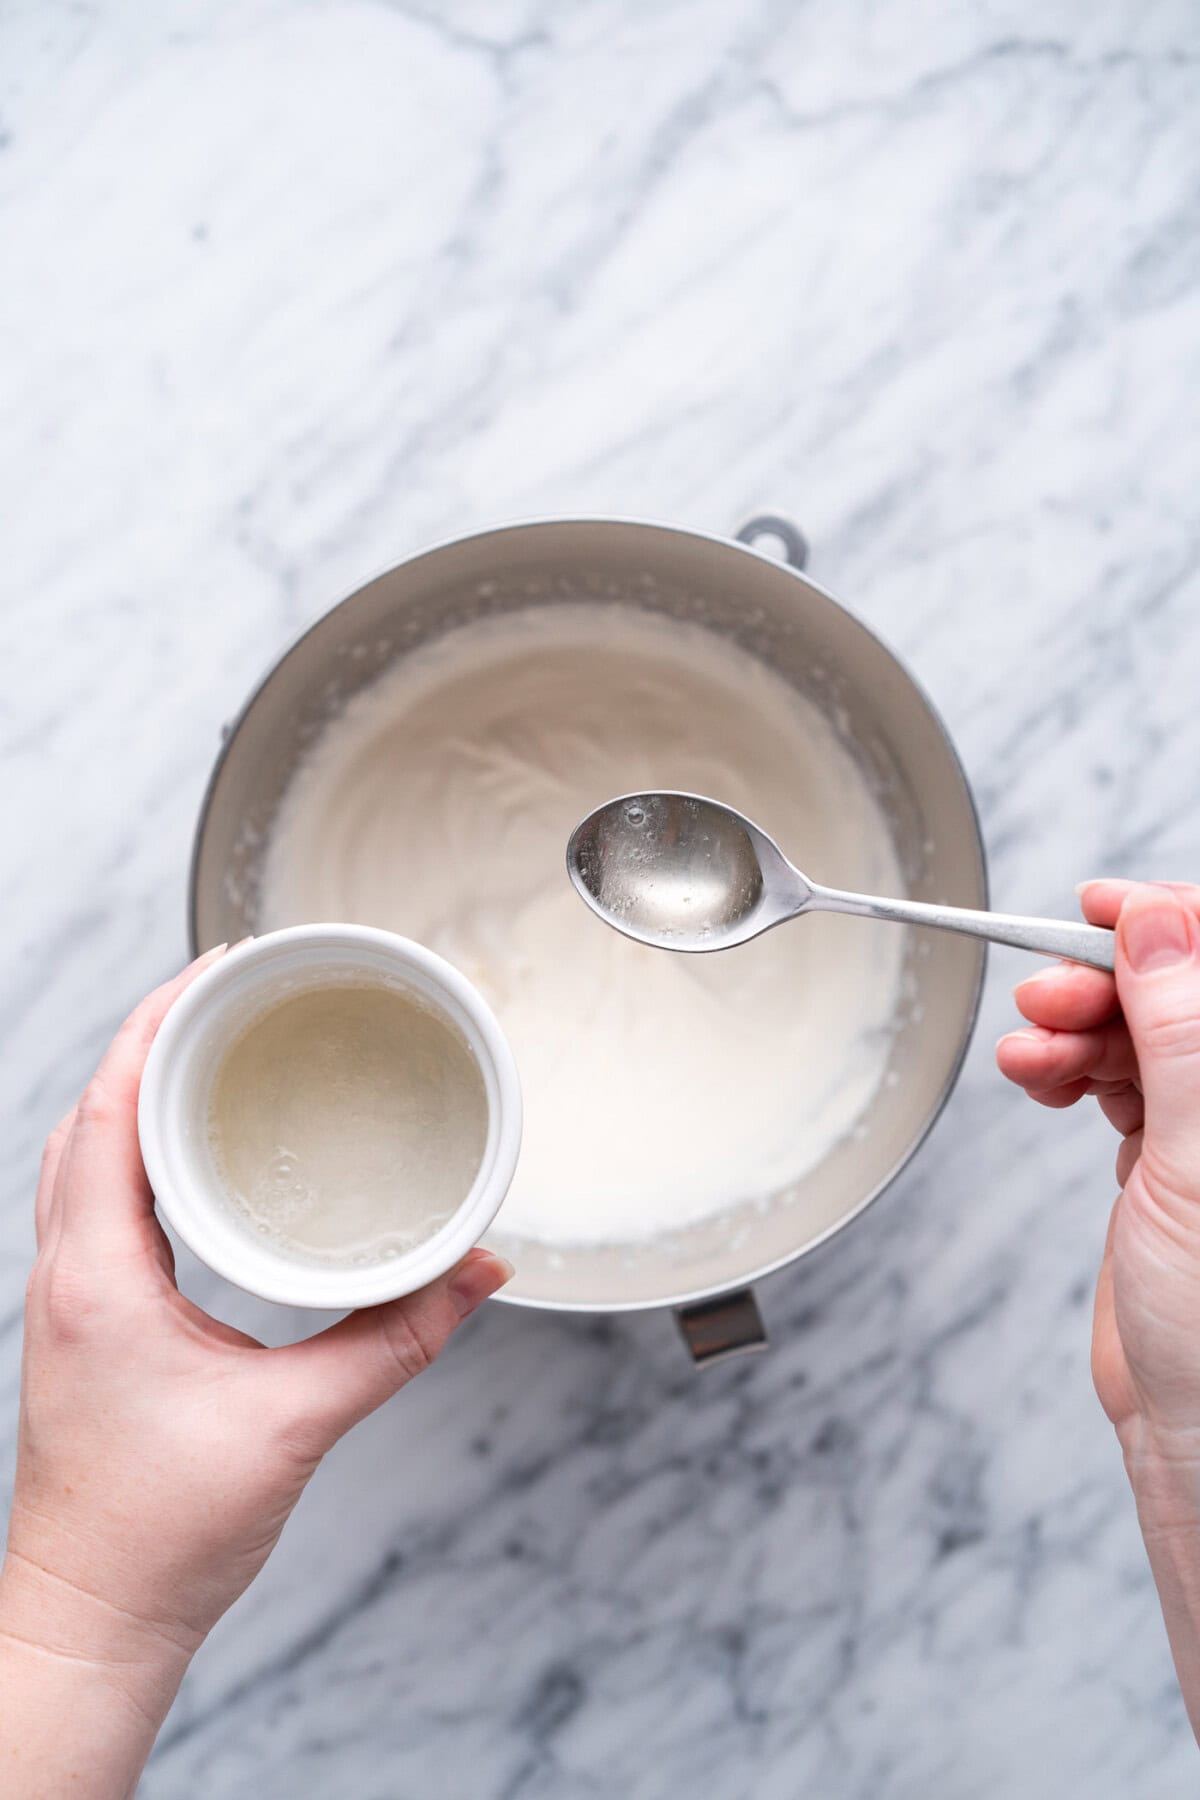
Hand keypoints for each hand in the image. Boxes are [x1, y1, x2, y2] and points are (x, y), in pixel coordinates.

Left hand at [0, 948, 511, 1797]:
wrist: (91, 1619)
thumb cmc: (161, 1536)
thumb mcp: (295, 1423)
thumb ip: (394, 1338)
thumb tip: (474, 1272)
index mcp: (98, 1277)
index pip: (107, 1111)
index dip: (153, 1025)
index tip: (213, 971)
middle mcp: (67, 1274)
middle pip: (90, 1115)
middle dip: (151, 1038)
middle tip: (226, 992)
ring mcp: (67, 1299)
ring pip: (83, 1158)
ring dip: (137, 1092)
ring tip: (211, 1052)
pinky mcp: (83, 1324)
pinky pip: (97, 1203)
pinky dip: (136, 1152)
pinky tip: (192, 1159)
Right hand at [996, 880, 1199, 1735]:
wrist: (1195, 1437)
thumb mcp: (1199, 1158)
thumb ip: (1185, 1032)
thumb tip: (1161, 925)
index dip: (1171, 923)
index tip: (1103, 908)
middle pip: (1181, 993)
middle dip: (1109, 980)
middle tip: (1050, 997)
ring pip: (1142, 1032)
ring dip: (1078, 1027)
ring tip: (1034, 1051)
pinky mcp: (1168, 1162)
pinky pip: (1117, 1081)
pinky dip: (1070, 1069)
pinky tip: (1040, 1076)